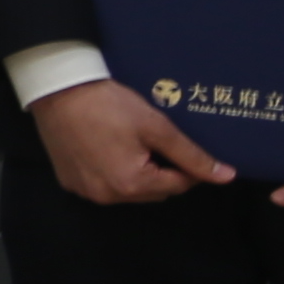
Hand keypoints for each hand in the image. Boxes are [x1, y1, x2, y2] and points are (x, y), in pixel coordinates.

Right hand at [29, 76, 237, 206]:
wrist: (57, 88)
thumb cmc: (108, 104)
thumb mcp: (155, 126)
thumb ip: (191, 155)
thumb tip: (226, 177)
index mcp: (133, 184)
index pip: (178, 185)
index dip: (185, 165)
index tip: (176, 143)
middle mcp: (108, 196)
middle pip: (153, 191)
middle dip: (160, 171)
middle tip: (152, 140)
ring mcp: (85, 191)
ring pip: (127, 191)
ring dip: (135, 174)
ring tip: (128, 143)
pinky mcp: (69, 182)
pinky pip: (102, 185)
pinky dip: (109, 172)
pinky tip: (105, 148)